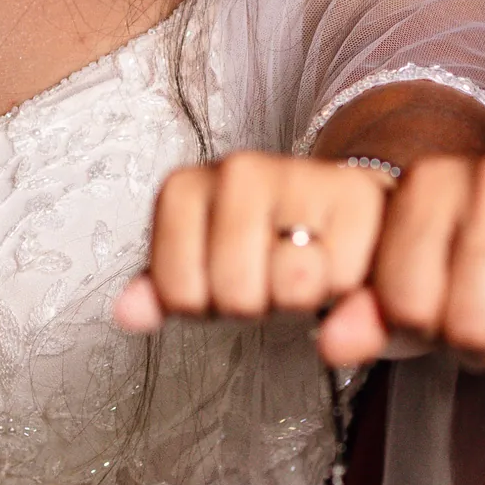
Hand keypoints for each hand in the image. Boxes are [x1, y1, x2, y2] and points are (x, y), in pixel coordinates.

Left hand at [115, 154, 392, 340]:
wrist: (348, 212)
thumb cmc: (271, 246)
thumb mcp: (205, 271)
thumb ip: (166, 291)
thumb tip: (127, 313)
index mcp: (185, 188)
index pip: (178, 294)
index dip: (205, 305)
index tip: (222, 279)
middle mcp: (237, 171)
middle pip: (234, 293)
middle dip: (256, 302)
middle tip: (269, 275)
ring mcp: (295, 176)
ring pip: (290, 284)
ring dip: (302, 297)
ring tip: (303, 267)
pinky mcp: (356, 194)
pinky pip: (341, 279)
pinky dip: (346, 288)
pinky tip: (340, 262)